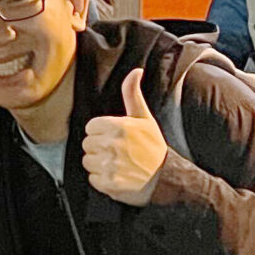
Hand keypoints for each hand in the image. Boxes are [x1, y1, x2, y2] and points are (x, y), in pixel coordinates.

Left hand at [84, 68, 169, 207]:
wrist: (167, 179)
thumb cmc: (153, 147)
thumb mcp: (144, 118)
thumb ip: (132, 94)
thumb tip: (136, 70)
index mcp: (118, 126)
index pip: (91, 127)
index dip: (101, 133)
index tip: (116, 138)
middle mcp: (112, 145)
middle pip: (87, 144)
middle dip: (99, 148)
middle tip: (119, 153)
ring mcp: (110, 165)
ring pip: (88, 161)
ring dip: (100, 165)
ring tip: (118, 165)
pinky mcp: (109, 183)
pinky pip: (93, 179)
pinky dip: (102, 180)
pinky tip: (117, 177)